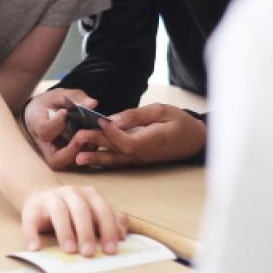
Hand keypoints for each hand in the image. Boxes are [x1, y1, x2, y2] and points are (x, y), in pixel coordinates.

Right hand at [21, 185, 128, 256]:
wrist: (40, 195)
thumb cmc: (72, 209)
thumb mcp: (93, 210)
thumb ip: (109, 219)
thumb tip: (122, 234)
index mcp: (89, 194)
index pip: (102, 210)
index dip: (108, 229)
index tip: (111, 250)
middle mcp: (71, 193)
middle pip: (81, 210)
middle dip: (87, 232)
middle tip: (89, 253)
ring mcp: (50, 199)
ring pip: (59, 212)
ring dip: (65, 232)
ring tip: (69, 250)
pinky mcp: (31, 209)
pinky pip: (30, 221)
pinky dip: (31, 235)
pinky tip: (34, 248)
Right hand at [23, 88, 99, 169]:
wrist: (40, 114)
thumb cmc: (49, 104)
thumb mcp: (57, 95)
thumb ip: (74, 98)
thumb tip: (93, 103)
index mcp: (37, 126)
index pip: (45, 131)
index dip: (56, 124)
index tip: (65, 112)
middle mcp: (44, 146)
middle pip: (55, 159)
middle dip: (73, 149)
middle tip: (84, 135)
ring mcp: (55, 155)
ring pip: (69, 164)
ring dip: (85, 152)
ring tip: (95, 135)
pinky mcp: (66, 158)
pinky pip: (78, 161)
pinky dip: (90, 153)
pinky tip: (98, 138)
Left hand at [73, 104, 206, 166]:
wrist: (195, 140)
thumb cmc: (180, 122)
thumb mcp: (161, 111)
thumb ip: (136, 116)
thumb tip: (114, 119)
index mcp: (151, 142)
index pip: (125, 141)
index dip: (111, 132)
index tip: (99, 120)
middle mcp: (143, 155)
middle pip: (116, 152)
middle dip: (95, 145)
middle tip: (78, 139)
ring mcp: (140, 160)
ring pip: (115, 161)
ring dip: (96, 158)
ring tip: (77, 158)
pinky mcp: (138, 160)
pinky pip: (119, 161)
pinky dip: (104, 159)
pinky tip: (91, 158)